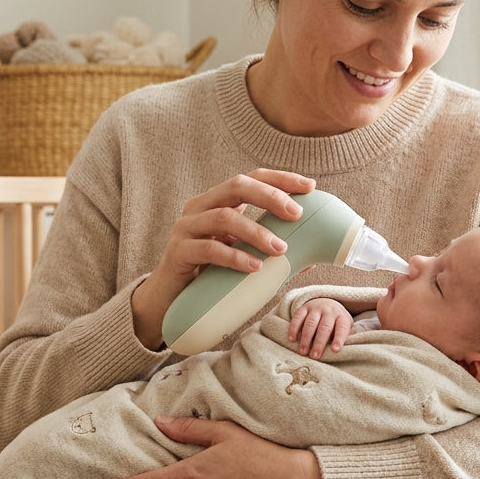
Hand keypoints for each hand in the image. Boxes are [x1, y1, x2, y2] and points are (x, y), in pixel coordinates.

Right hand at [131, 170, 315, 348]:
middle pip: (236, 186)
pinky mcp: (178, 252)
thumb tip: (310, 257)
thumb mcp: (239, 254)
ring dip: (256, 231)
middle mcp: (199, 207)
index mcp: (216, 202)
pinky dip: (235, 256)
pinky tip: (254, 267)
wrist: (169, 300)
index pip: (250, 179)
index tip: (309, 187)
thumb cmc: (208, 274)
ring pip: (224, 217)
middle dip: (270, 197)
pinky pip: (208, 249)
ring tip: (280, 249)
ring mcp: (185, 228)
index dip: (280, 179)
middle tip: (296, 214)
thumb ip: (266, 250)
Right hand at [287, 298, 352, 358]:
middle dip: (319, 343)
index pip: (342, 328)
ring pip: (310, 323)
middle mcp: (329, 311)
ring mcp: (316, 309)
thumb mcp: (345, 327)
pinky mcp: (304, 308)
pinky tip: (292, 339)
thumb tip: (343, 351)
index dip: (339, 339)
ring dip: (306, 339)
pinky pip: (297, 318)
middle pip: (324, 327)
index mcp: (342, 317)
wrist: (326, 303)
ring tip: (303, 351)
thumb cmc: (336, 322)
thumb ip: (345, 338)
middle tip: (314, 356)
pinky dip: (294, 329)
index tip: (335, 350)